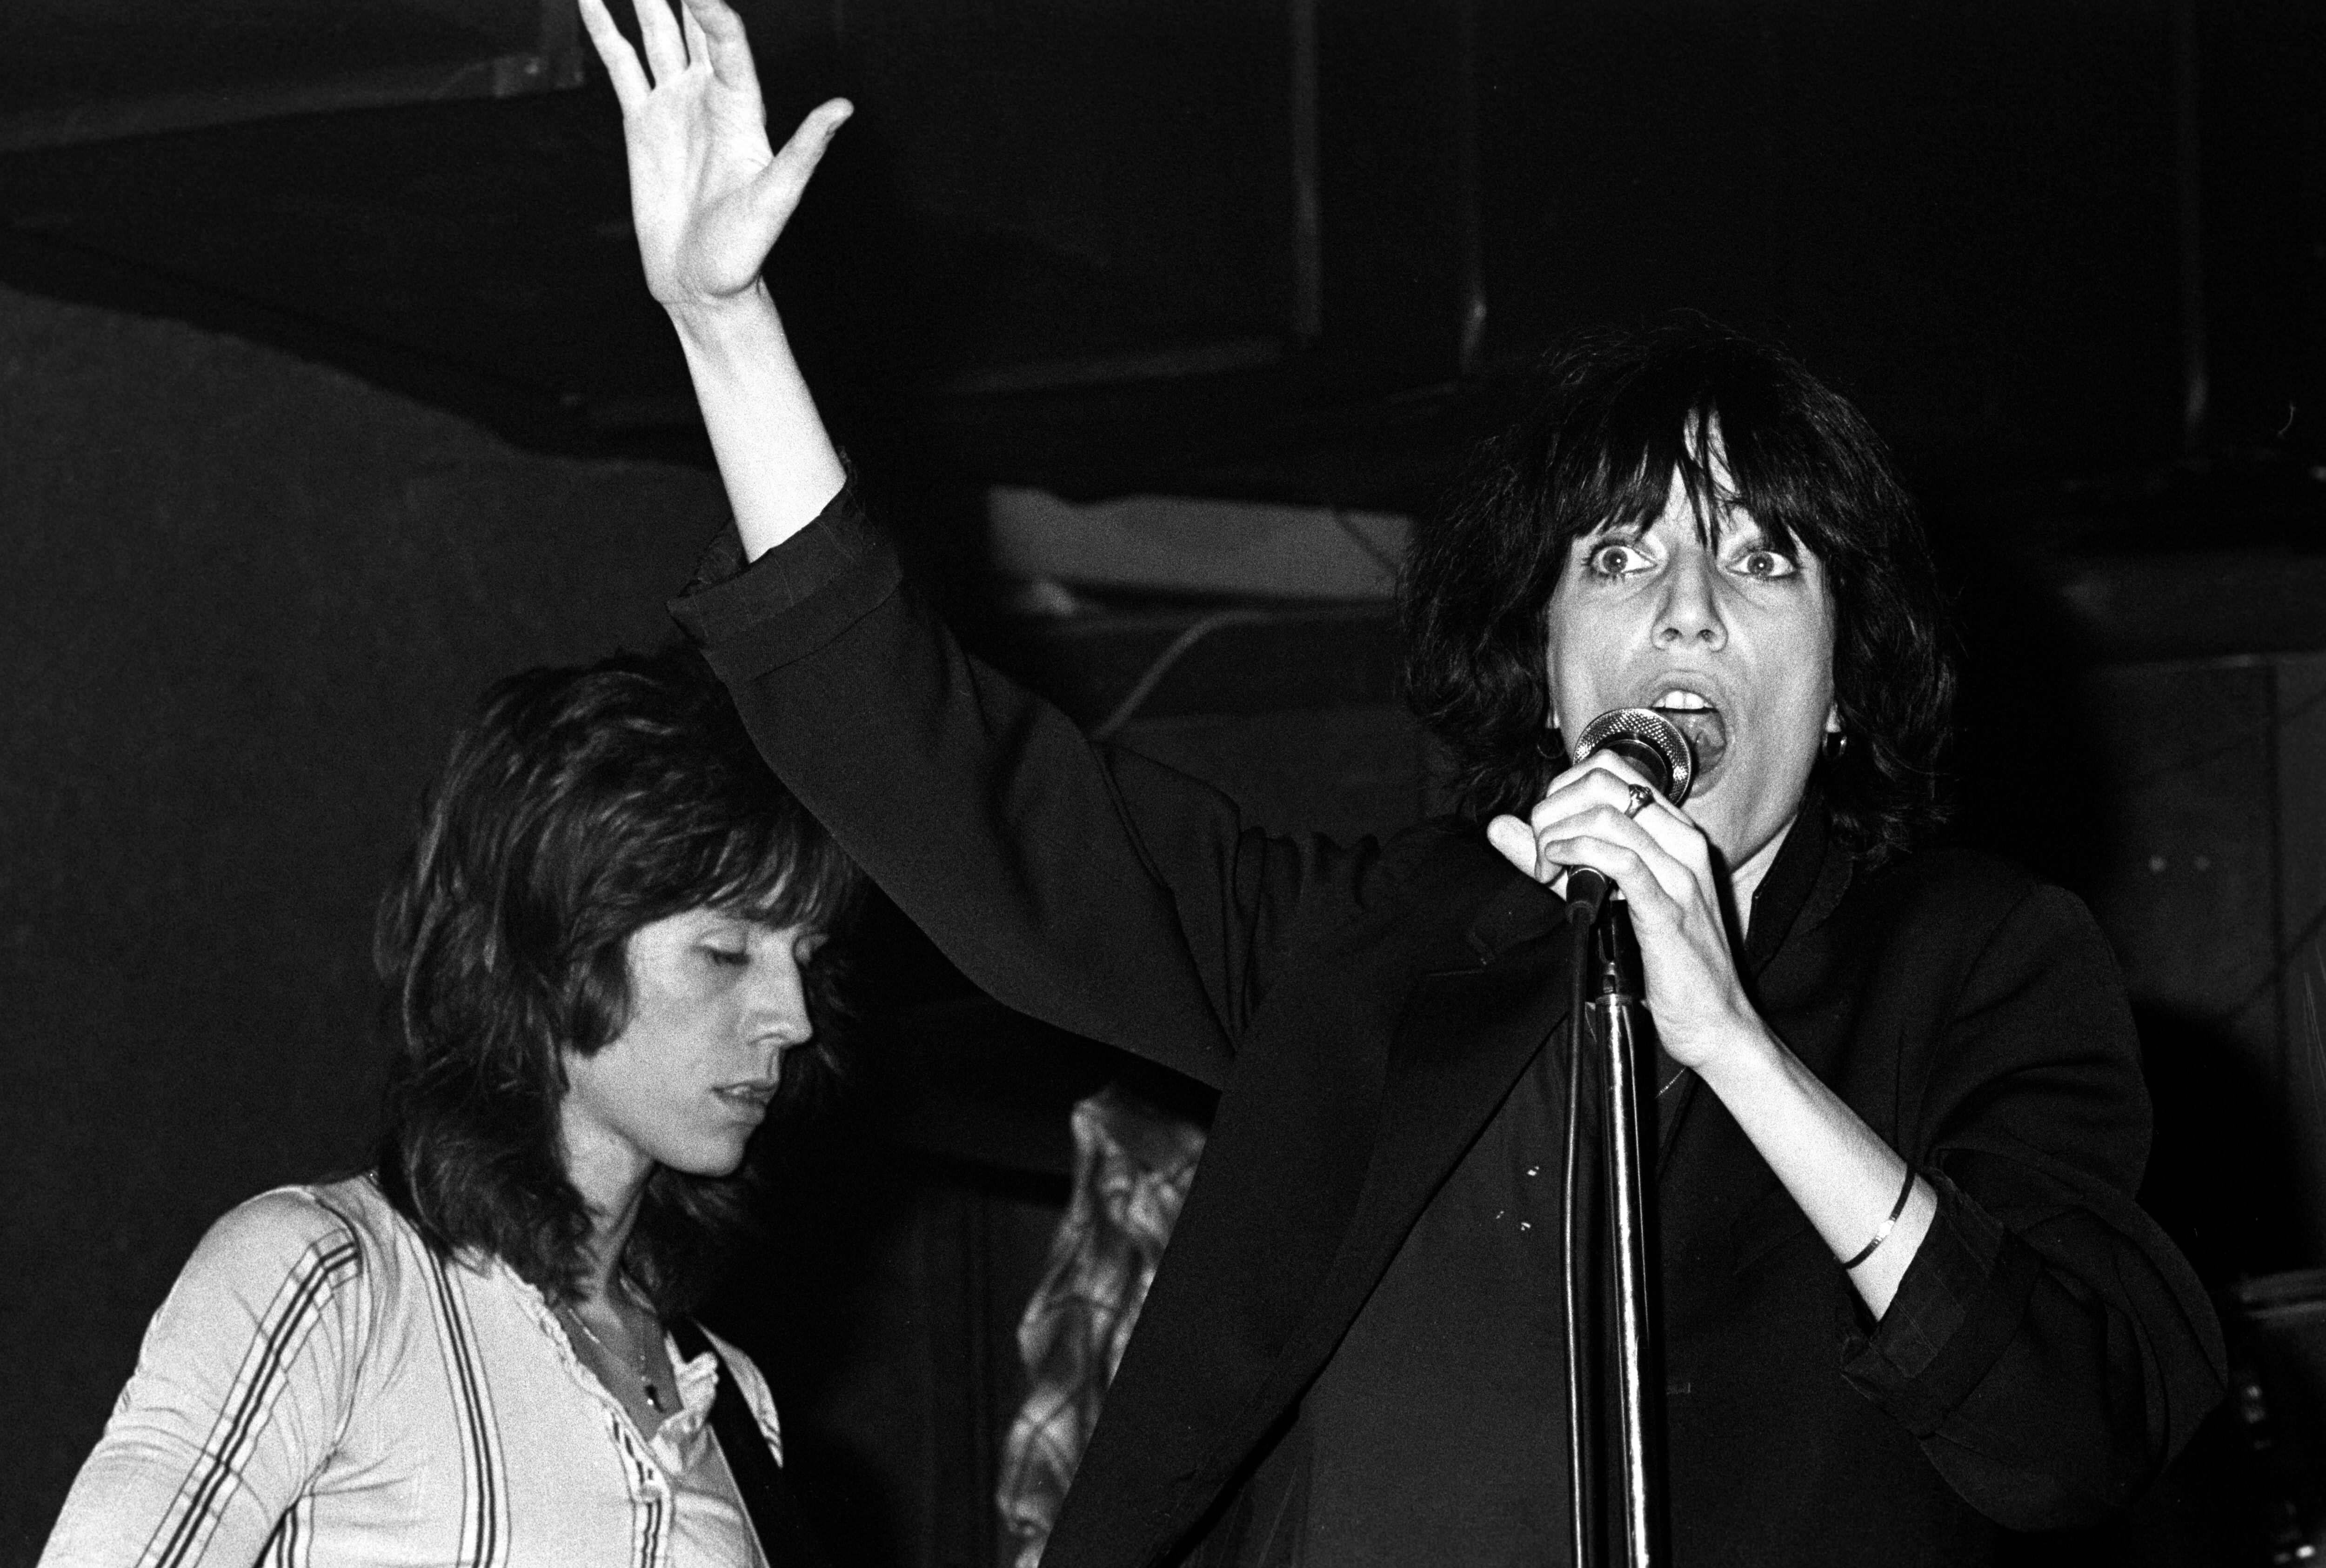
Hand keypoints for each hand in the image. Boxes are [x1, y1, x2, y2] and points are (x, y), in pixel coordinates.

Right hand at [579, 0, 850, 315]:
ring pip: (657, 34)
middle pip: (696, 24)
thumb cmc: (745, 249)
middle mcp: (709, 96)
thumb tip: (843, 109)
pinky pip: (622, 65)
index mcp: (742, 108)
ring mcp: (674, 104)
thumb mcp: (777, 199)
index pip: (728, 40)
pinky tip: (591, 0)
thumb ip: (806, 150)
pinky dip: (605, 31)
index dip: (712, 8)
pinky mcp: (642, 121)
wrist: (701, 282)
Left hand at [1485, 756, 1761, 1071]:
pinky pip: (1618, 858)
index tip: (1544, 829)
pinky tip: (1557, 873)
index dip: (1561, 789)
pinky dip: (1576, 855)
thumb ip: (1556, 857)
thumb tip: (1501, 827)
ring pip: (1605, 814)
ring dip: (1556, 836)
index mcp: (1674, 832)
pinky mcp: (1669, 909)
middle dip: (1552, 809)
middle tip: (1540, 852)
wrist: (1713, 1019)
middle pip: (1602, 781)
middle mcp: (1683, 842)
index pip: (1610, 768)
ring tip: (1546, 870)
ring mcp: (1680, 873)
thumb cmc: (1663, 961)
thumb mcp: (1604, 895)